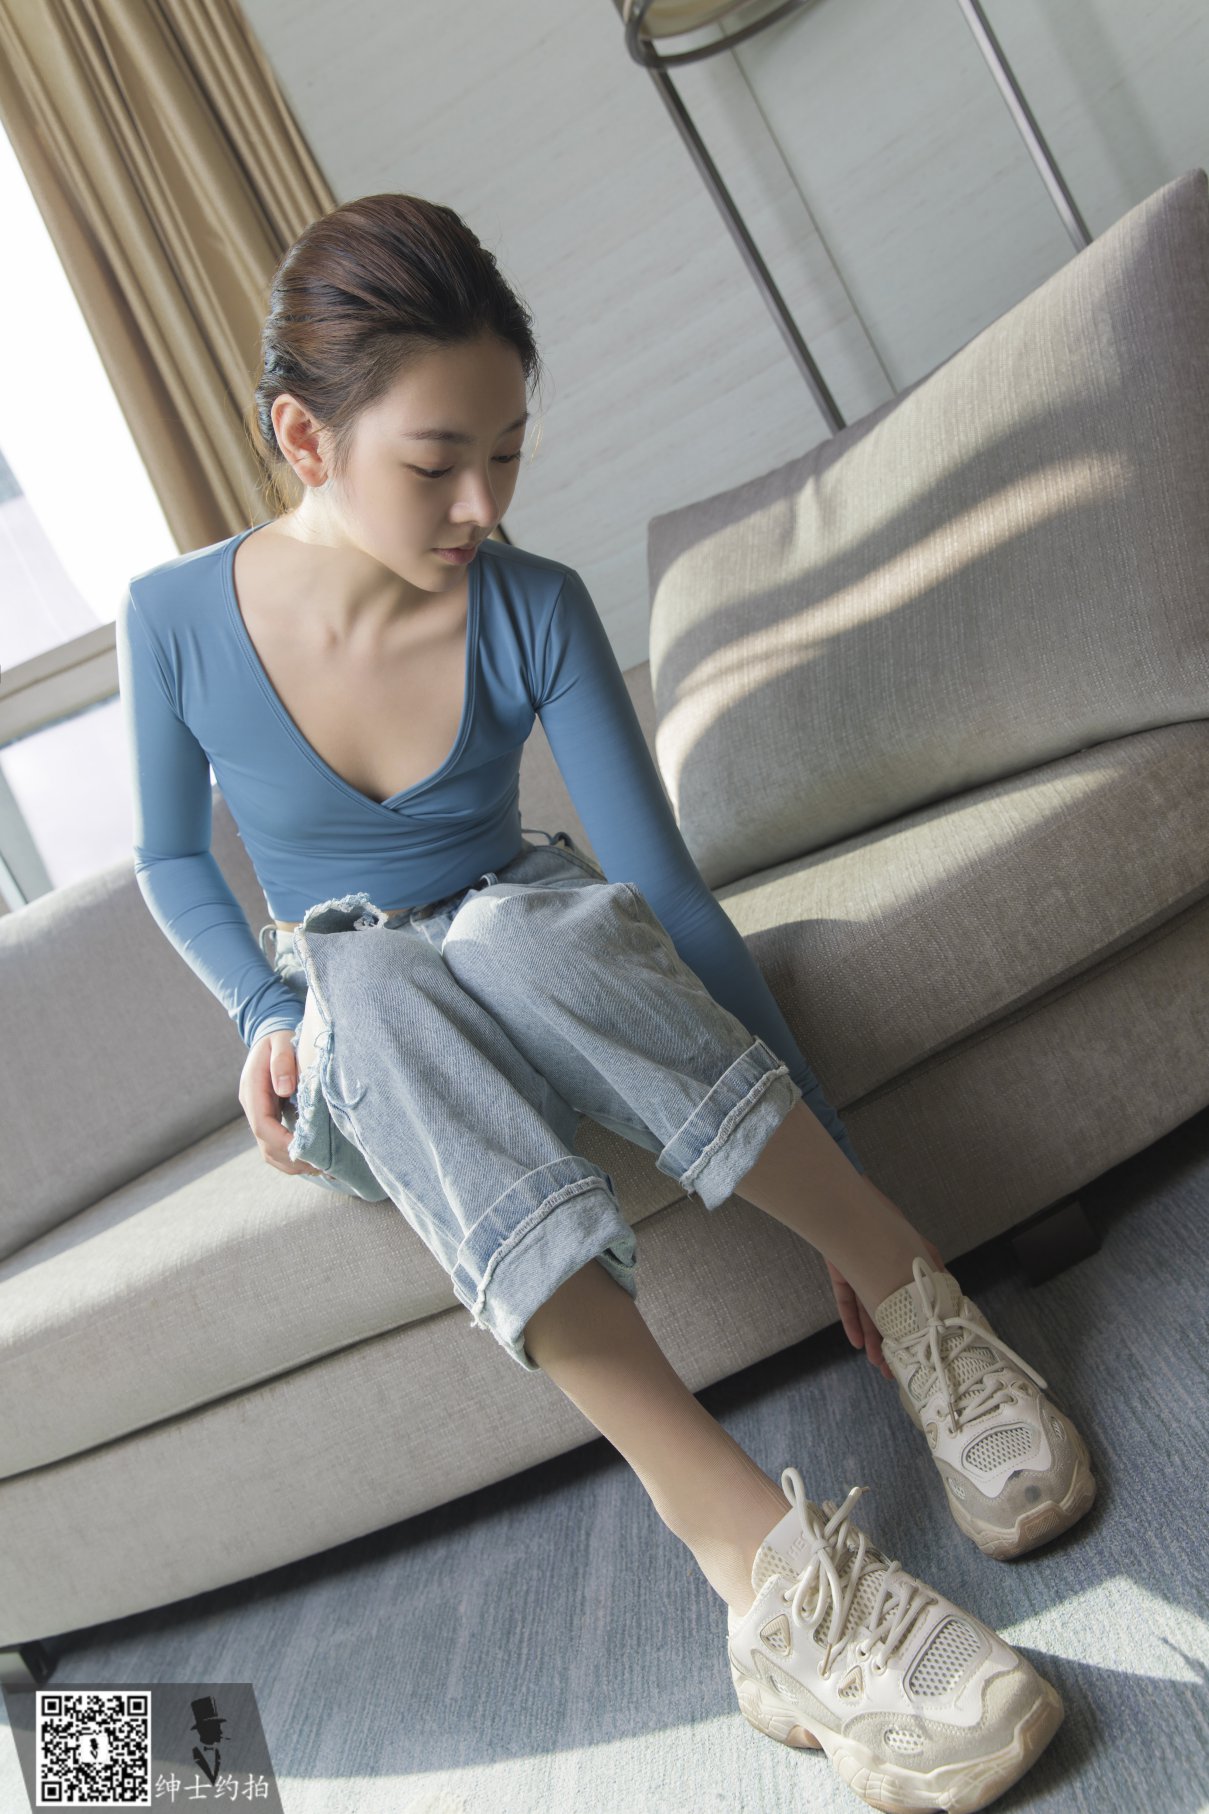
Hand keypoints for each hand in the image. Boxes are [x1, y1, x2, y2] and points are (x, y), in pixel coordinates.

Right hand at [238, 1027, 324, 1177]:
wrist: (271, 1034)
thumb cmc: (280, 1037)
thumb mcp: (281, 1042)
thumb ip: (282, 1061)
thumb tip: (284, 1089)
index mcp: (252, 1089)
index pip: (262, 1125)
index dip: (283, 1141)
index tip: (307, 1150)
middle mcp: (252, 1106)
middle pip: (266, 1145)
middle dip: (291, 1159)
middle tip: (322, 1165)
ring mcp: (259, 1114)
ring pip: (269, 1151)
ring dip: (292, 1163)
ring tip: (322, 1167)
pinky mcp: (269, 1118)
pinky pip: (276, 1145)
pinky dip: (292, 1156)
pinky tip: (314, 1159)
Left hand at [827, 1204, 946, 1381]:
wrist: (847, 1204)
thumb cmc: (888, 1223)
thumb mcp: (921, 1249)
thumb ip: (935, 1273)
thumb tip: (954, 1295)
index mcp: (907, 1268)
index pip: (915, 1305)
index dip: (918, 1329)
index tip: (924, 1352)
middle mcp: (885, 1274)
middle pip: (890, 1315)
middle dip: (895, 1343)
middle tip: (897, 1370)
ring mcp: (863, 1274)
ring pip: (869, 1314)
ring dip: (873, 1340)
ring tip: (879, 1364)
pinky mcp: (842, 1273)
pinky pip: (846, 1303)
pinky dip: (851, 1322)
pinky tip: (855, 1343)